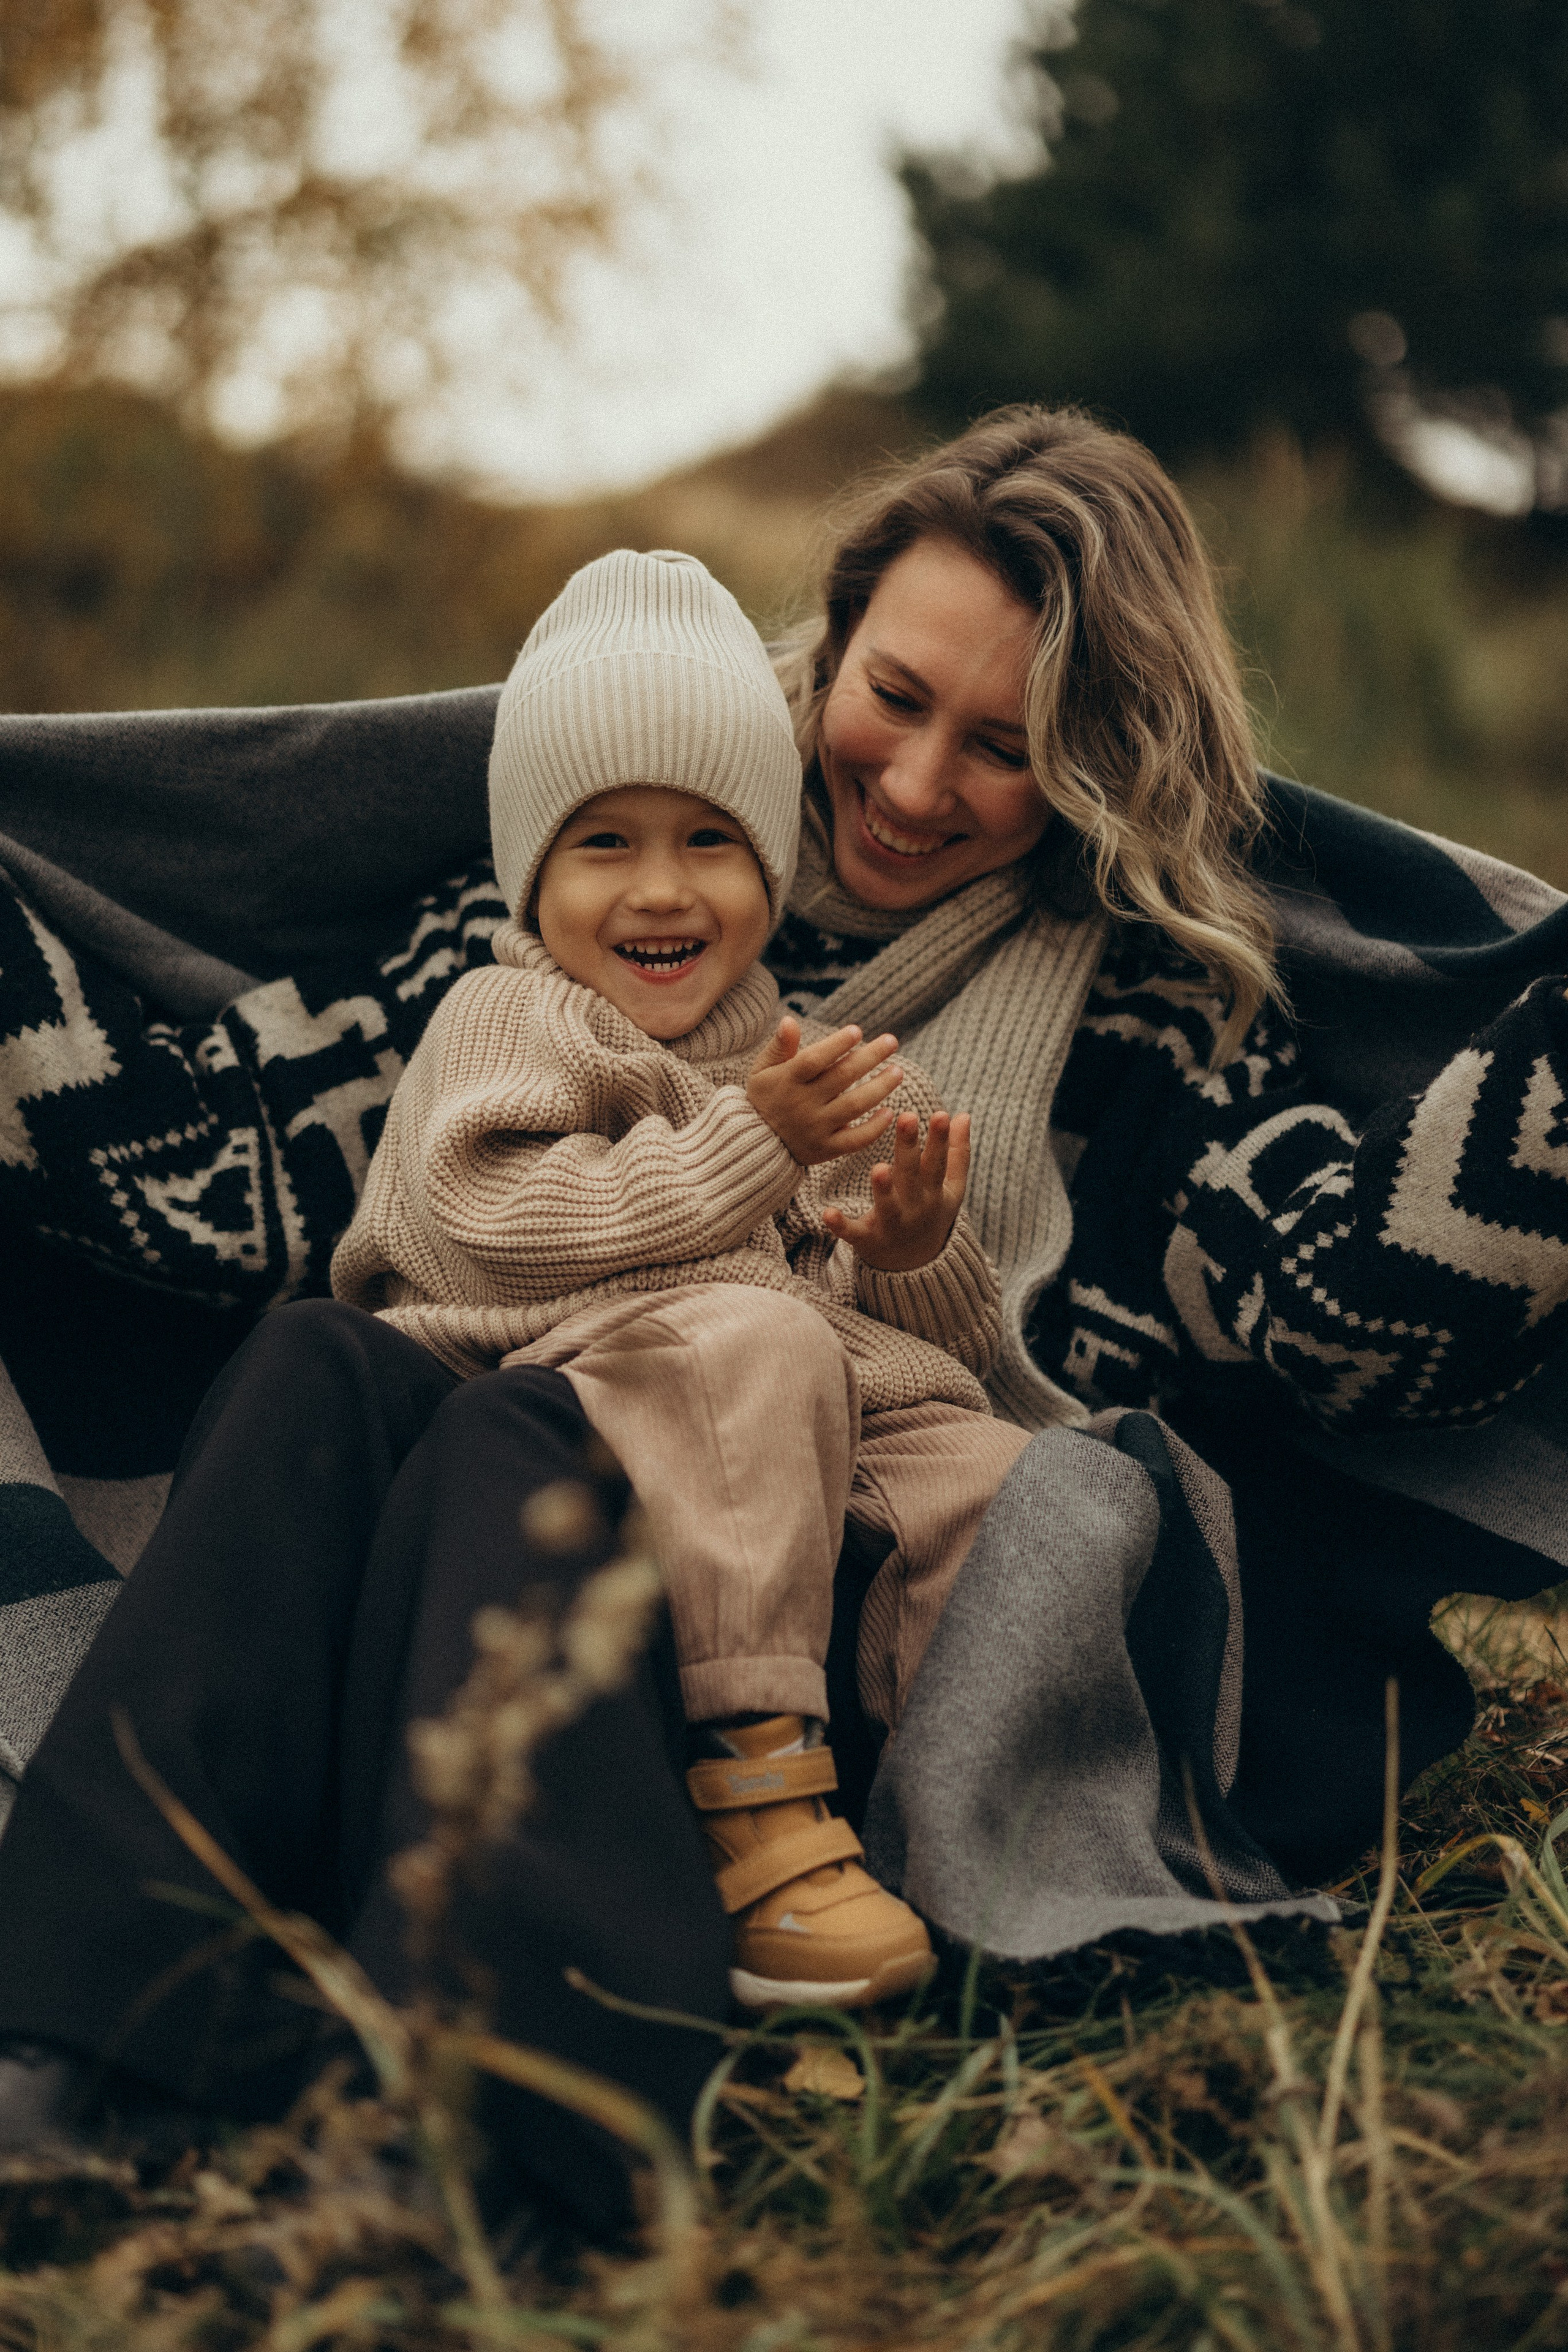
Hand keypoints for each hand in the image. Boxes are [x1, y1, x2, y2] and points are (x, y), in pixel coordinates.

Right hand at [746, 1017, 902, 1165]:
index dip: (836, 1044)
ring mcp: (815, 1128)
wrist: (757, 1143)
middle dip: (870, 1057)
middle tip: (892, 1041)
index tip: (858, 1030)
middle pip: (841, 1077)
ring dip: (879, 1088)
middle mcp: (802, 1104)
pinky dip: (874, 1128)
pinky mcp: (826, 1148)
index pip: (814, 1059)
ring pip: (854, 1106)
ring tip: (898, 1072)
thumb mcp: (762, 1070)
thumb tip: (789, 1020)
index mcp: (787, 1080)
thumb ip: (779, 1046)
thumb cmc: (766, 1097)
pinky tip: (889, 1112)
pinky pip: (855, 1140)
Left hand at [823, 1108, 970, 1271]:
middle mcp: (915, 1208)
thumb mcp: (951, 1189)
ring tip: (879, 1169)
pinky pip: (854, 1233)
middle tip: (907, 1118)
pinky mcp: (868, 1240)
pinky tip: (828, 1213)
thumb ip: (957, 1153)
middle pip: (912, 1175)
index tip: (941, 1114)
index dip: (940, 1140)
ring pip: (888, 1206)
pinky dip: (841, 1225)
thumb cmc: (931, 1213)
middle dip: (909, 1148)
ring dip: (884, 1189)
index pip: (937, 1162)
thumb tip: (963, 1114)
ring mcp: (892, 1225)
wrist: (917, 1266)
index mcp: (933, 1192)